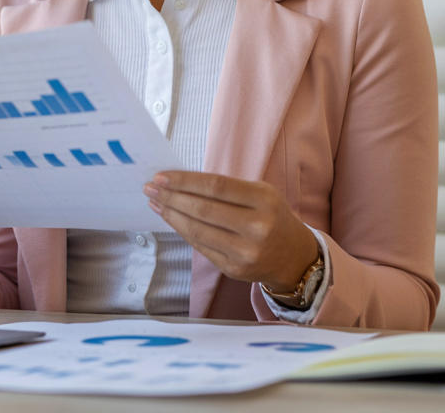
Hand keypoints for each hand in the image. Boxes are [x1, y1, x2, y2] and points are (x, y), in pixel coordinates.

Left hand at [143, 172, 319, 293]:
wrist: (294, 256)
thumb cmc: (271, 216)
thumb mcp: (260, 194)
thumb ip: (226, 189)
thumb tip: (180, 182)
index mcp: (264, 200)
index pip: (216, 186)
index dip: (185, 181)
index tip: (162, 176)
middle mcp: (257, 227)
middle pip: (204, 209)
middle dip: (172, 197)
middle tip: (151, 187)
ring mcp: (246, 252)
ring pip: (198, 230)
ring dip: (171, 214)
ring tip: (155, 202)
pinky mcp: (234, 269)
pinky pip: (201, 246)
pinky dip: (182, 231)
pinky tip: (170, 219)